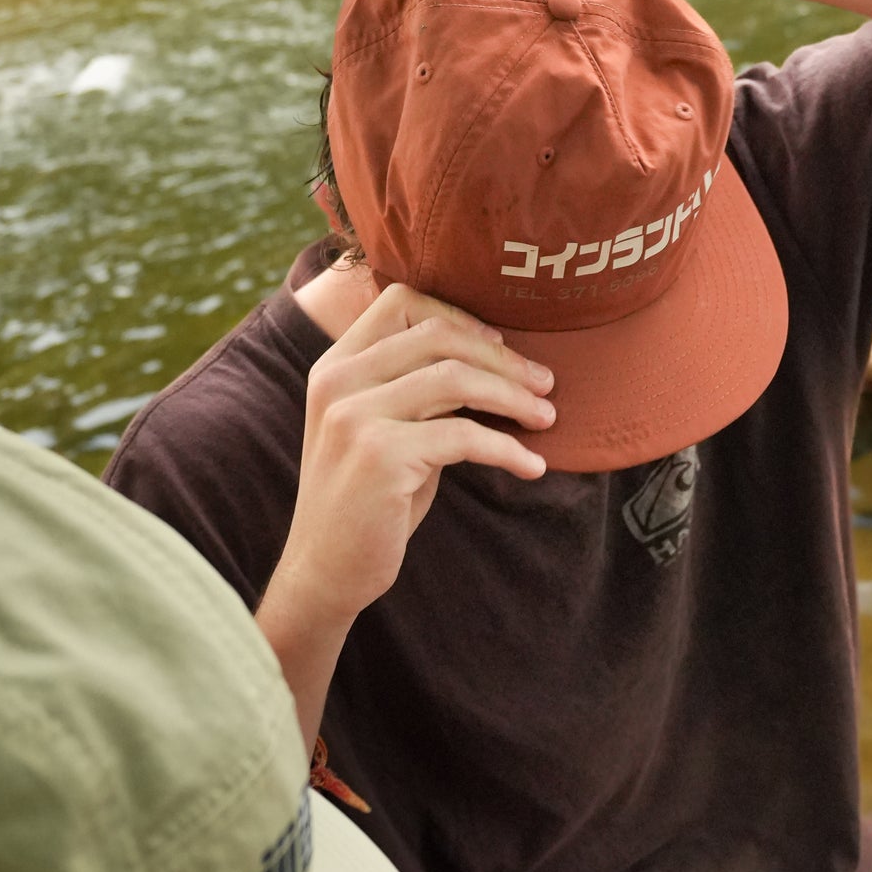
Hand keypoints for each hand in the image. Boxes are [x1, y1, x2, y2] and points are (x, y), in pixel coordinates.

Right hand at [271, 281, 553, 631]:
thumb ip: (419, 391)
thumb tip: (497, 360)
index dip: (460, 318)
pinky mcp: (379, 455)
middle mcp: (337, 380)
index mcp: (335, 365)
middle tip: (546, 384)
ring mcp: (354, 415)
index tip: (500, 348)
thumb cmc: (369, 502)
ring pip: (455, 378)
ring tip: (546, 417)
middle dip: (503, 358)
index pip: (401, 301)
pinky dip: (508, 449)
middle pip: (437, 335)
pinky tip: (532, 466)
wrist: (325, 570)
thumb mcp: (385, 431)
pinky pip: (464, 435)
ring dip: (513, 397)